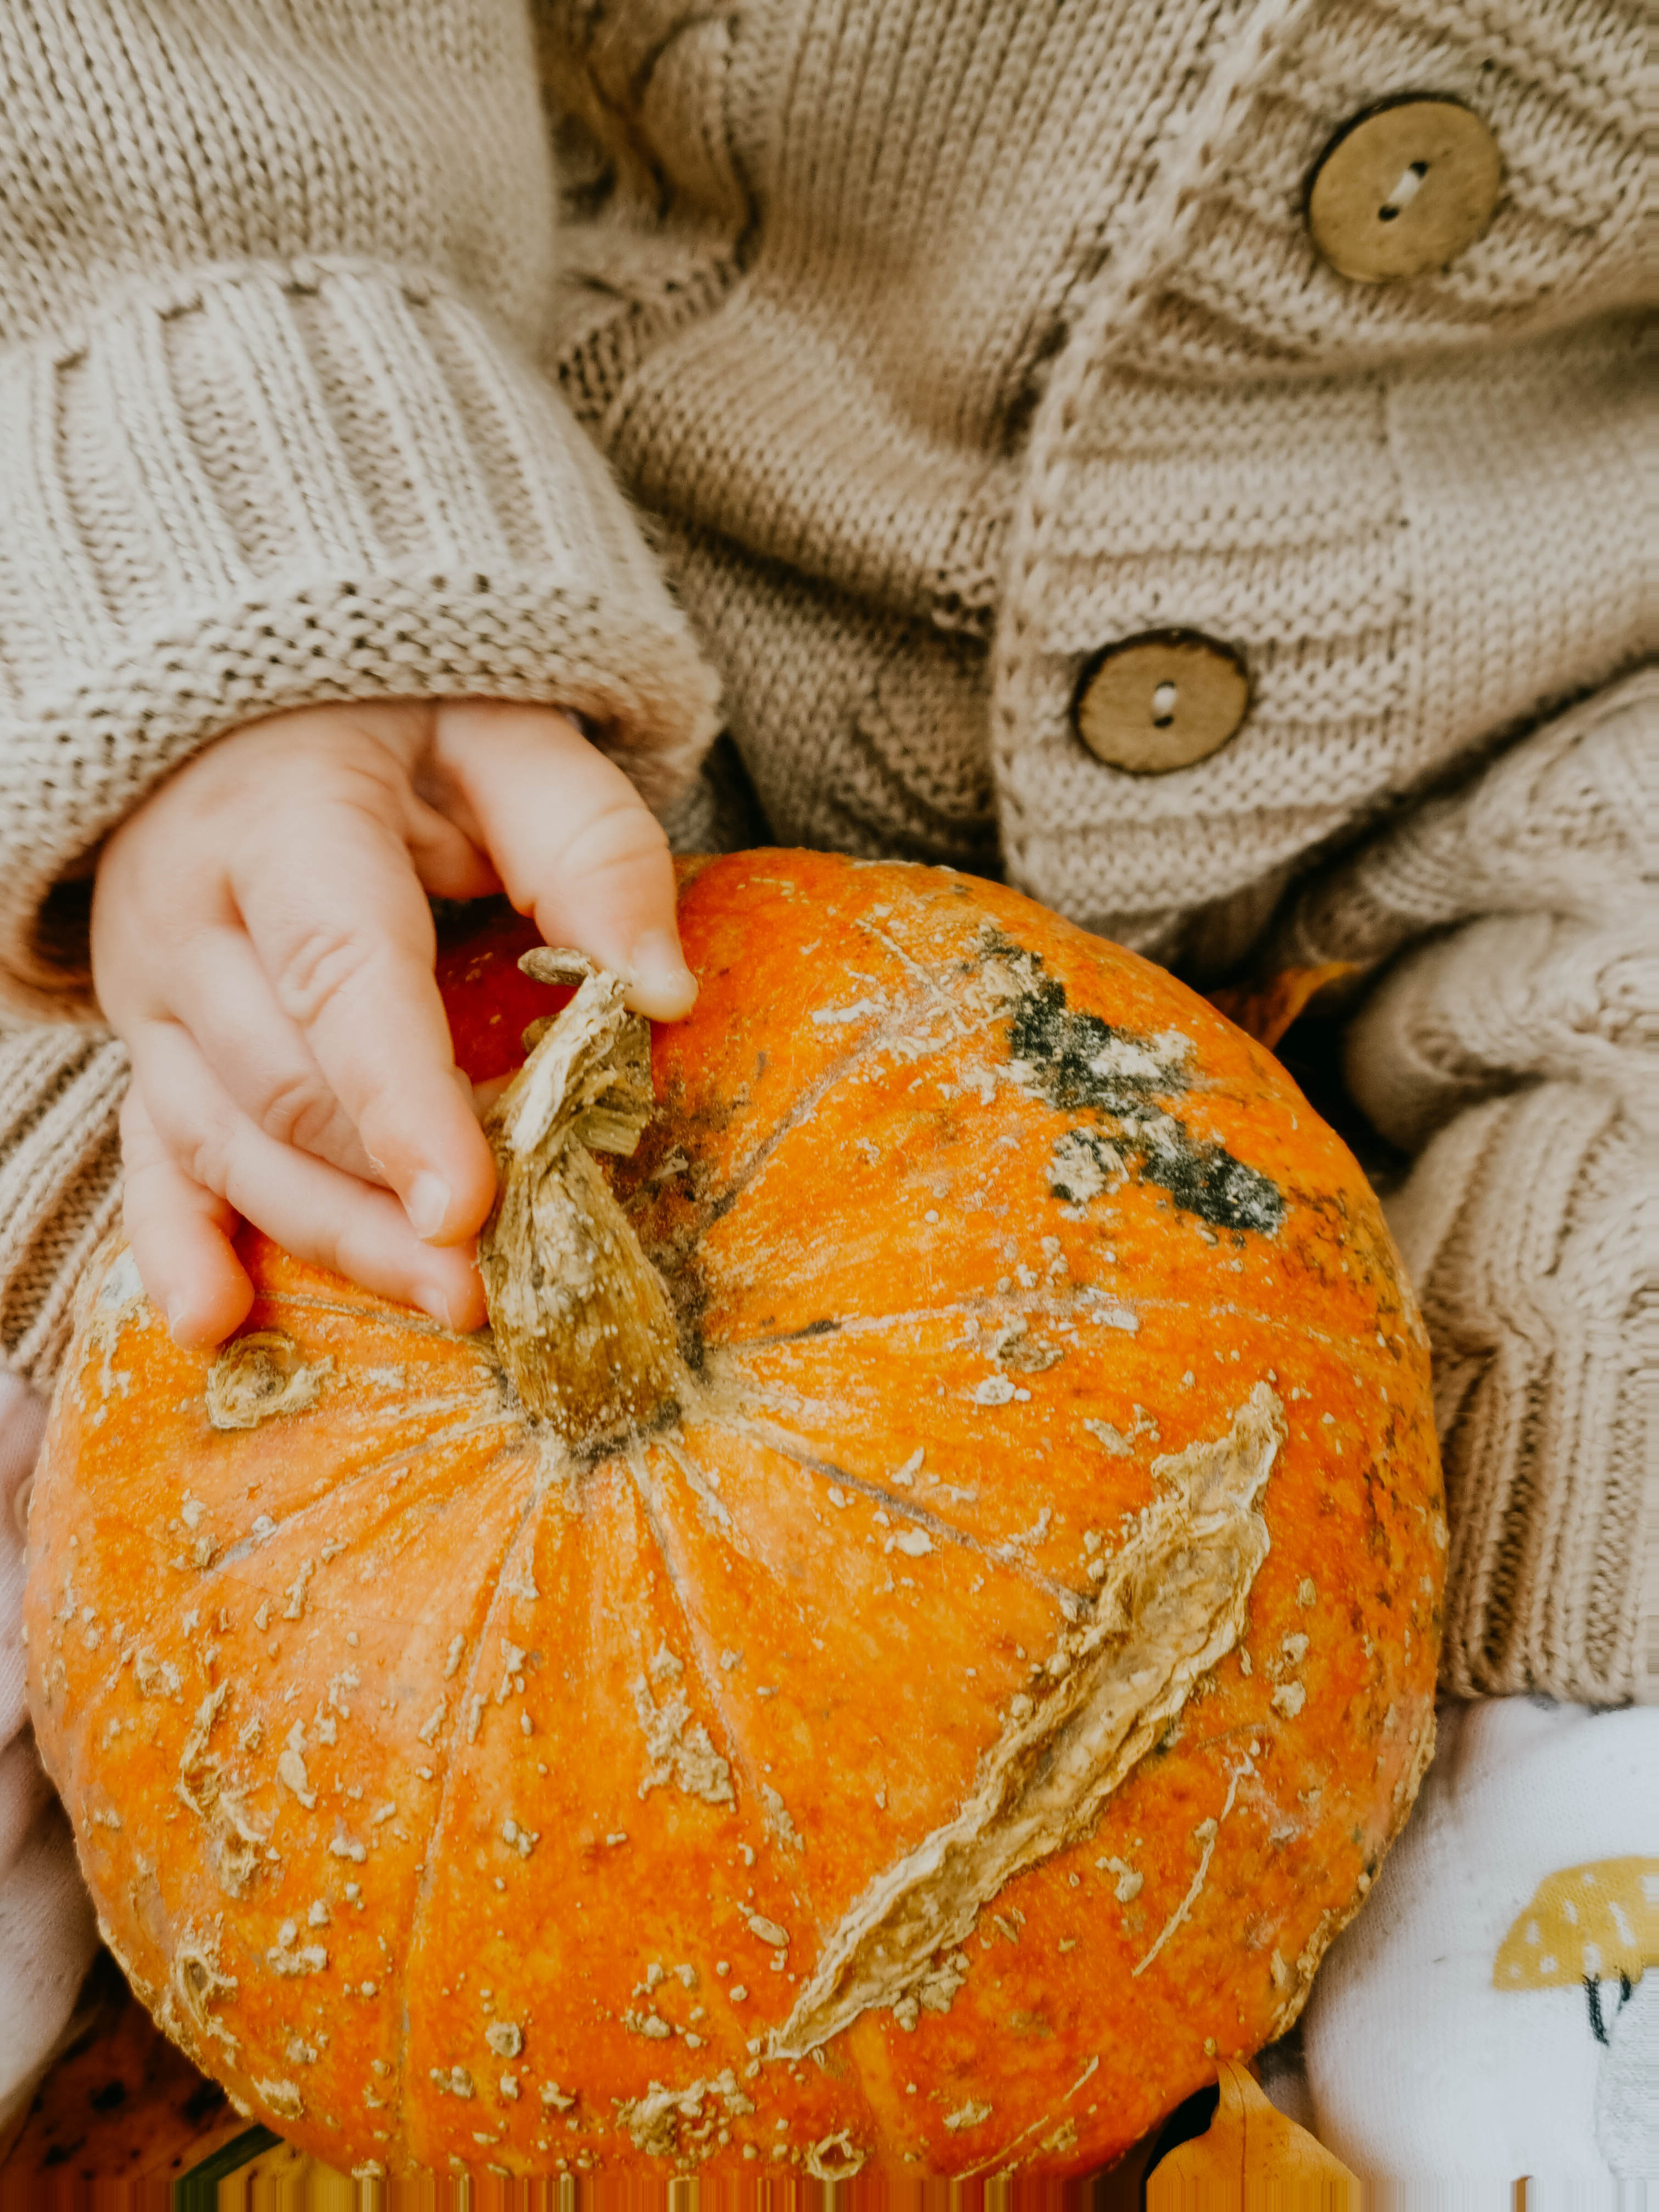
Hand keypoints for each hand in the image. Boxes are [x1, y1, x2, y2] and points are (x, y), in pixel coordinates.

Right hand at [92, 700, 694, 1347]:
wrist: (254, 713)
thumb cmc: (405, 729)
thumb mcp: (509, 739)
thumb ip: (588, 846)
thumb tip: (664, 991)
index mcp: (283, 820)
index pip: (338, 971)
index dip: (400, 1096)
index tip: (467, 1202)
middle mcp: (189, 914)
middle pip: (282, 1084)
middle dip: (385, 1194)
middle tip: (495, 1281)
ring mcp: (152, 994)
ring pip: (225, 1142)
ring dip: (330, 1237)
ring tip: (445, 1305)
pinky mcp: (148, 1047)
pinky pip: (147, 1156)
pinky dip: (173, 1245)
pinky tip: (214, 1321)